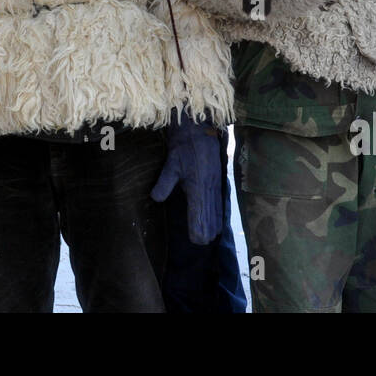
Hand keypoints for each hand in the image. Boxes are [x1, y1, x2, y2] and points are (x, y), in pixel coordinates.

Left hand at [150, 113, 223, 245]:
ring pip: (217, 211)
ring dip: (213, 225)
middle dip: (206, 231)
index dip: (198, 228)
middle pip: (210, 216)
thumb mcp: (171, 164)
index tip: (196, 240)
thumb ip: (165, 182)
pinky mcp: (217, 181)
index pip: (200, 214)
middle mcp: (209, 188)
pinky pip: (219, 202)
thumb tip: (155, 198)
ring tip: (209, 238)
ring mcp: (215, 185)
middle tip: (200, 243)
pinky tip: (217, 222)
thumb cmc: (183, 147)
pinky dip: (218, 215)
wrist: (199, 131)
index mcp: (198, 186)